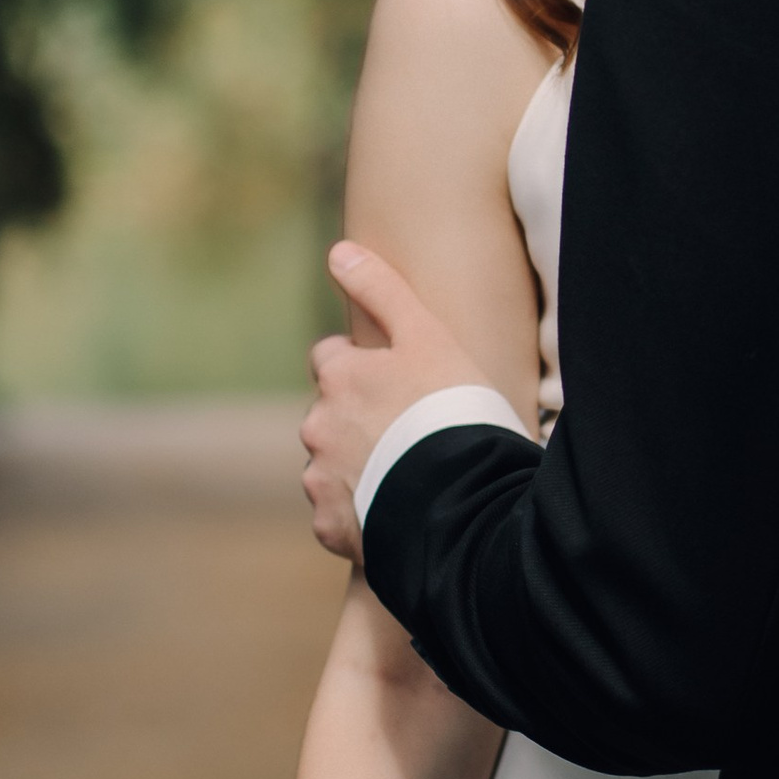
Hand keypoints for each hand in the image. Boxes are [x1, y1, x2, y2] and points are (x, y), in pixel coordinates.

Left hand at [302, 239, 490, 563]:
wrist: (461, 500)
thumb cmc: (452, 411)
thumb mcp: (428, 337)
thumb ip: (382, 290)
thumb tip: (338, 251)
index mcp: (338, 376)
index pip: (331, 359)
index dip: (364, 368)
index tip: (398, 383)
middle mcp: (317, 425)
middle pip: (330, 414)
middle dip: (359, 420)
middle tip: (410, 434)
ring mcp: (321, 479)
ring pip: (333, 465)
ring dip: (360, 466)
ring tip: (411, 476)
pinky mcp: (331, 527)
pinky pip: (339, 515)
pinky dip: (361, 513)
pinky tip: (400, 510)